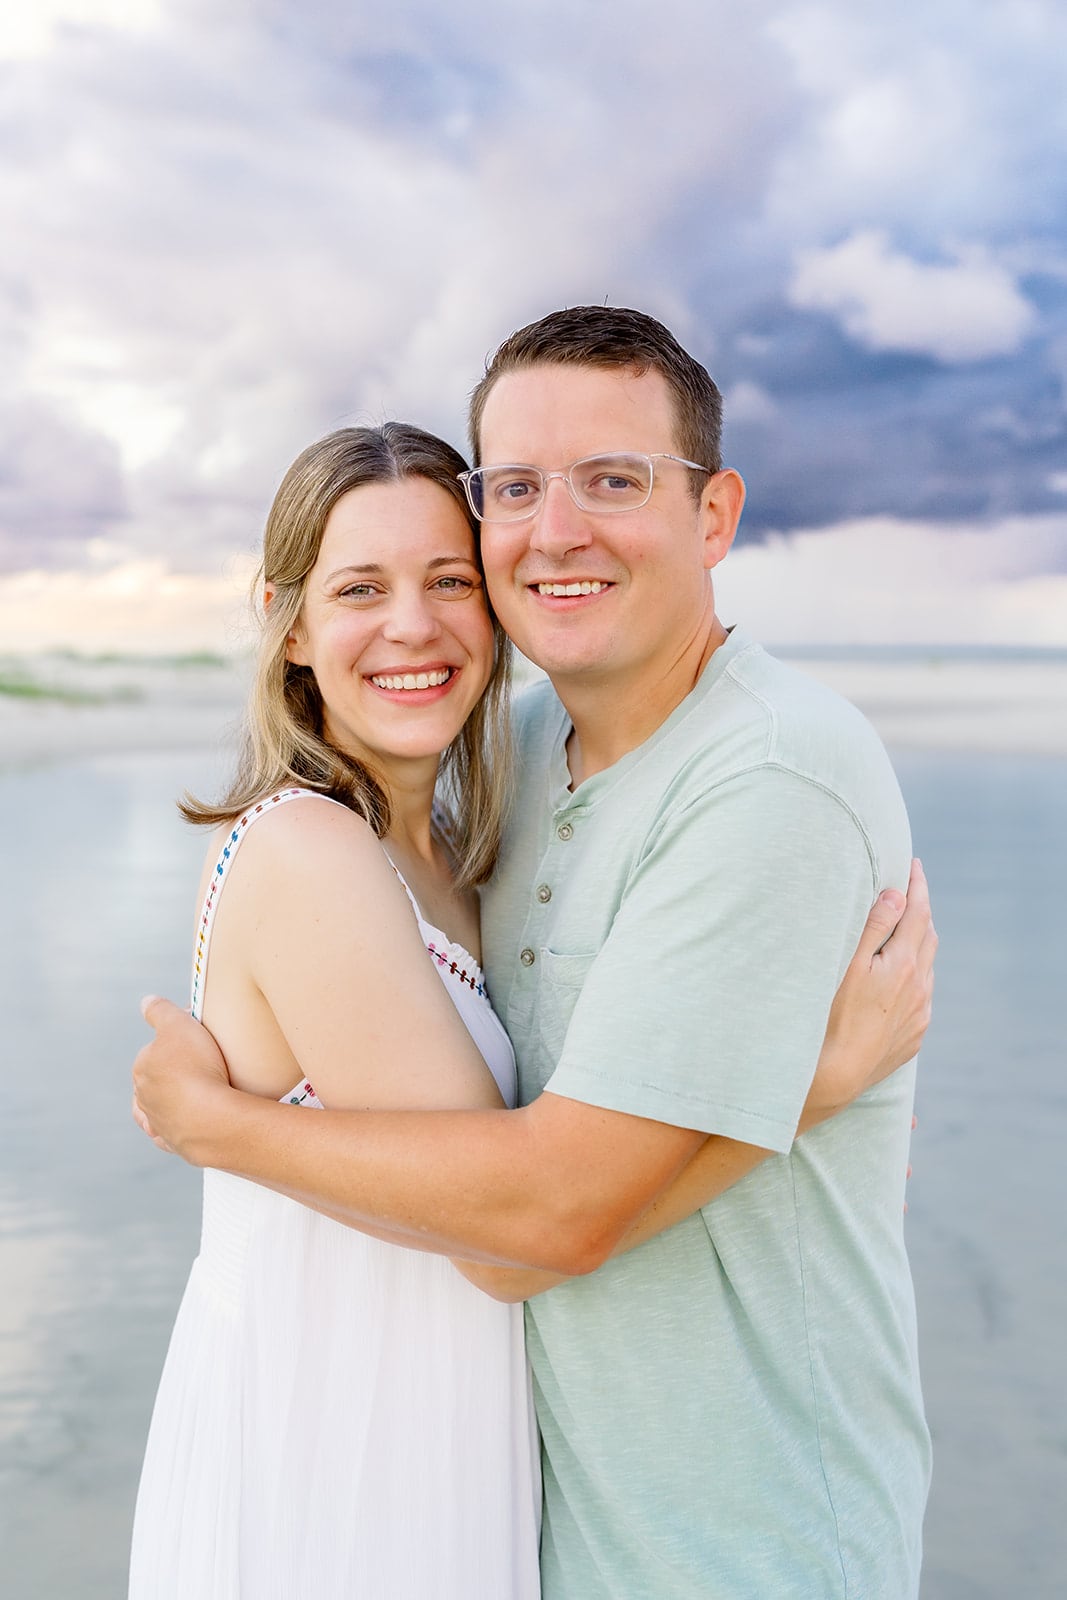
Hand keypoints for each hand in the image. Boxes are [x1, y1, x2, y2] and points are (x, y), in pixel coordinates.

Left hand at [131, 995, 234, 1164]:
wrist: (211, 1118)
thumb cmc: (197, 1068)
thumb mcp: (179, 1025)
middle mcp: (143, 1097)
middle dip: (173, 1072)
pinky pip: (169, 1134)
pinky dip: (174, 1127)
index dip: (178, 1042)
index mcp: (142, 1068)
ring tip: (196, 1095)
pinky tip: (187, 1122)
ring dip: (171, 1101)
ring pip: (158, 1109)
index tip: (200, 1040)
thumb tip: (146, 1001)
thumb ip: (160, 1011)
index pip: (156, 1049)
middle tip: (204, 1065)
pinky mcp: (173, 1143)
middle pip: (156, 1079)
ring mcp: (158, 1123)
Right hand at [806, 860, 935, 1118]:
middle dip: (920, 911)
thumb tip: (897, 894)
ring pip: (927, 967)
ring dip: (918, 944)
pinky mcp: (914, 1036)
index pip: (918, 912)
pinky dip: (914, 975)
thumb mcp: (848, 963)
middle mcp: (920, 988)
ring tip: (902, 932)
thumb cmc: (831, 1015)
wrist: (835, 1076)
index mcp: (905, 964)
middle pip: (928, 936)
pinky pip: (921, 995)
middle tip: (908, 892)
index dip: (917, 885)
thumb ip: (875, 927)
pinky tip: (896, 979)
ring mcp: (919, 1014)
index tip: (914, 865)